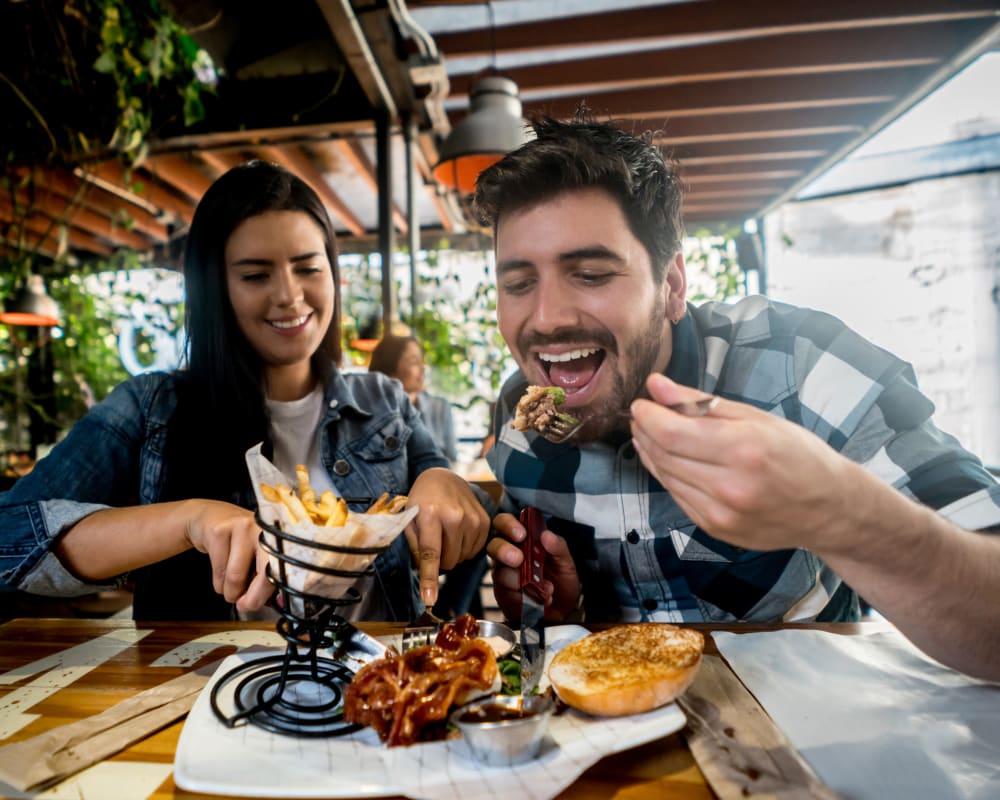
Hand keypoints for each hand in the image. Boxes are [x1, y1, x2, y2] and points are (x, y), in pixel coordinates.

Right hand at [183, 500, 273, 612]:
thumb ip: (266, 578)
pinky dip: (218, 584)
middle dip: (253, 597)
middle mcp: (264, 529)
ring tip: (231, 587)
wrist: (209, 518)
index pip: (284, 569)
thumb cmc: (239, 543)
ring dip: (230, 592)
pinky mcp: (219, 532)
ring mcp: (242, 527)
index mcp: (279, 537)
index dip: (274, 592)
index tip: (260, 604)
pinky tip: (220, 575)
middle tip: (244, 605)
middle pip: (265, 574)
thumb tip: (271, 605)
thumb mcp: (257, 556)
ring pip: (236, 577)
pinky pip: (219, 572)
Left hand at [404, 468, 490, 606]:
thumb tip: (424, 576)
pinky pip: (475, 551)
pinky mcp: (485, 521)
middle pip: (449, 561)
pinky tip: (458, 533)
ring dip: (452, 554)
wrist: (443, 478)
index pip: (430, 554)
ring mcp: (473, 518)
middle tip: (433, 543)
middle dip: (439, 561)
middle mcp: (455, 516)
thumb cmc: (422, 501)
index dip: (429, 579)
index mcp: (430, 514)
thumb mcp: (409, 519)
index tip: (429, 599)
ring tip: (445, 533)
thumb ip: (414, 547)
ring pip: (462, 558)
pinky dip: (464, 548)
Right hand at [487, 512, 581, 622]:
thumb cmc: (561, 582)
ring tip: (544, 586)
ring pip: (500, 571)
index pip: (506, 524)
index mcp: (523, 540)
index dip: (509, 525)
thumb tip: (546, 535)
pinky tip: (540, 597)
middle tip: (519, 559)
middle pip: (494, 545)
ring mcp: (504, 575)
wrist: (561, 612)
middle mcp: (509, 555)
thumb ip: (558, 547)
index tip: (521, 533)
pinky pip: (508, 593)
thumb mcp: (566, 563)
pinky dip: (525, 595)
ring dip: (520, 579)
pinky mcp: (504, 594)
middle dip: (504, 550)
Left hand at [629, 373, 857, 553]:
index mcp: (744, 449)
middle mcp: (730, 486)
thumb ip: (701, 402)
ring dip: (651, 452)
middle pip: (664, 455)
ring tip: (651, 433)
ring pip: (666, 477)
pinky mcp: (716, 529)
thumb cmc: (799, 454)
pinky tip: (668, 459)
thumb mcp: (756, 417)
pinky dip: (667, 475)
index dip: (647, 416)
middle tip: (643, 414)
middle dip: (646, 431)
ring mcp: (721, 514)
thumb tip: (656, 386)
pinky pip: (677, 496)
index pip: (671, 433)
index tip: (641, 403)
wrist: (830, 509)